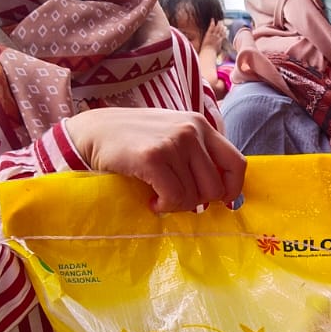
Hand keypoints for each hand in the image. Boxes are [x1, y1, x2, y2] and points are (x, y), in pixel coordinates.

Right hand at [64, 108, 244, 212]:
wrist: (93, 132)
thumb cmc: (134, 138)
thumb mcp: (172, 136)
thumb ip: (197, 155)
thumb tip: (222, 194)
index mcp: (201, 125)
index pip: (237, 163)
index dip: (232, 188)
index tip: (220, 202)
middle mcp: (191, 130)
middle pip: (215, 186)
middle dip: (197, 201)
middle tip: (175, 198)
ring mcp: (173, 143)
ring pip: (194, 196)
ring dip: (176, 205)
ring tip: (159, 196)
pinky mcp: (153, 158)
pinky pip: (174, 197)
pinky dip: (164, 206)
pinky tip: (151, 200)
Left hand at [200, 18, 227, 56]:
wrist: (209, 53)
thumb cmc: (212, 54)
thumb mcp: (218, 53)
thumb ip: (222, 53)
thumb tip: (225, 56)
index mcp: (220, 42)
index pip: (223, 36)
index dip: (225, 33)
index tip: (226, 30)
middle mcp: (218, 38)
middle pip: (221, 32)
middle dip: (223, 28)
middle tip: (224, 24)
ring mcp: (213, 35)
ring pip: (217, 28)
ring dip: (219, 24)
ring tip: (220, 21)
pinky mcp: (209, 34)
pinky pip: (211, 27)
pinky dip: (212, 23)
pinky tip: (213, 19)